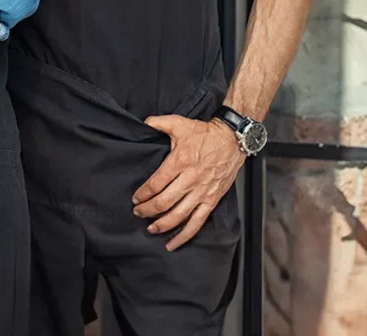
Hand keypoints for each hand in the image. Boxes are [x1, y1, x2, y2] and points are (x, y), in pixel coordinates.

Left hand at [132, 116, 243, 250]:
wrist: (231, 141)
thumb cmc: (204, 133)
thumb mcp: (178, 123)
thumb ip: (157, 122)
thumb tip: (143, 123)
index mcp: (179, 162)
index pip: (156, 184)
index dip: (143, 193)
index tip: (135, 198)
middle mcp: (190, 180)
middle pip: (164, 202)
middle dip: (148, 210)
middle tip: (137, 213)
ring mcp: (201, 192)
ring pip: (179, 215)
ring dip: (163, 224)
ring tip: (150, 228)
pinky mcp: (211, 200)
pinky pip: (197, 222)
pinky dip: (185, 235)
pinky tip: (173, 243)